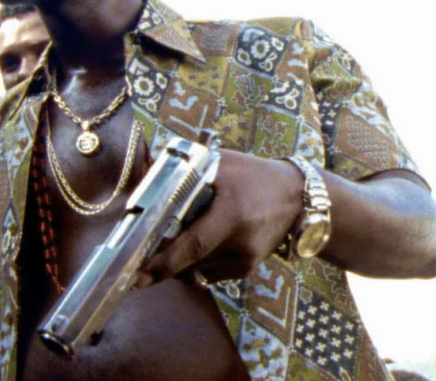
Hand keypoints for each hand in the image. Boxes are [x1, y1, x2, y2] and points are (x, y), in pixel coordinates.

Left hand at [136, 149, 302, 286]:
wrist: (296, 197)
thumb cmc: (253, 175)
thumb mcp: (222, 162)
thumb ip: (184, 166)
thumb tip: (148, 159)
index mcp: (231, 214)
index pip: (193, 244)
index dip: (165, 262)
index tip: (139, 275)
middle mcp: (239, 243)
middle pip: (190, 262)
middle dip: (163, 263)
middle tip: (138, 263)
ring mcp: (245, 261)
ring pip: (198, 269)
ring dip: (180, 261)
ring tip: (168, 243)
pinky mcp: (247, 269)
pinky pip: (211, 271)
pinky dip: (197, 262)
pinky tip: (198, 242)